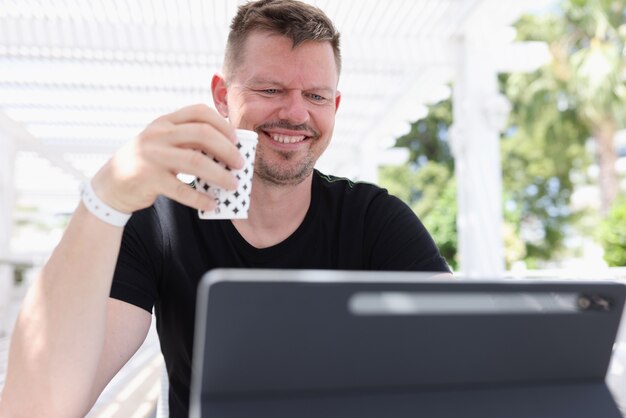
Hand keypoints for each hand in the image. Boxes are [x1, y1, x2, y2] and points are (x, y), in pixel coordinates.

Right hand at [91, 104, 243, 212]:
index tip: (236, 139)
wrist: (110, 186)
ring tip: (233, 185)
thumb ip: (187, 142)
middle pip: (202, 134)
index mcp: (164, 122)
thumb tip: (229, 151)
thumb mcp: (163, 144)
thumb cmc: (148, 164)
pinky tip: (212, 204)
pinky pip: (182, 189)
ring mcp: (151, 155)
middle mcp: (157, 134)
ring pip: (196, 161)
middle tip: (240, 164)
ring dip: (220, 175)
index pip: (198, 112)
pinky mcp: (148, 178)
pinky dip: (200, 198)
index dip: (222, 124)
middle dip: (227, 149)